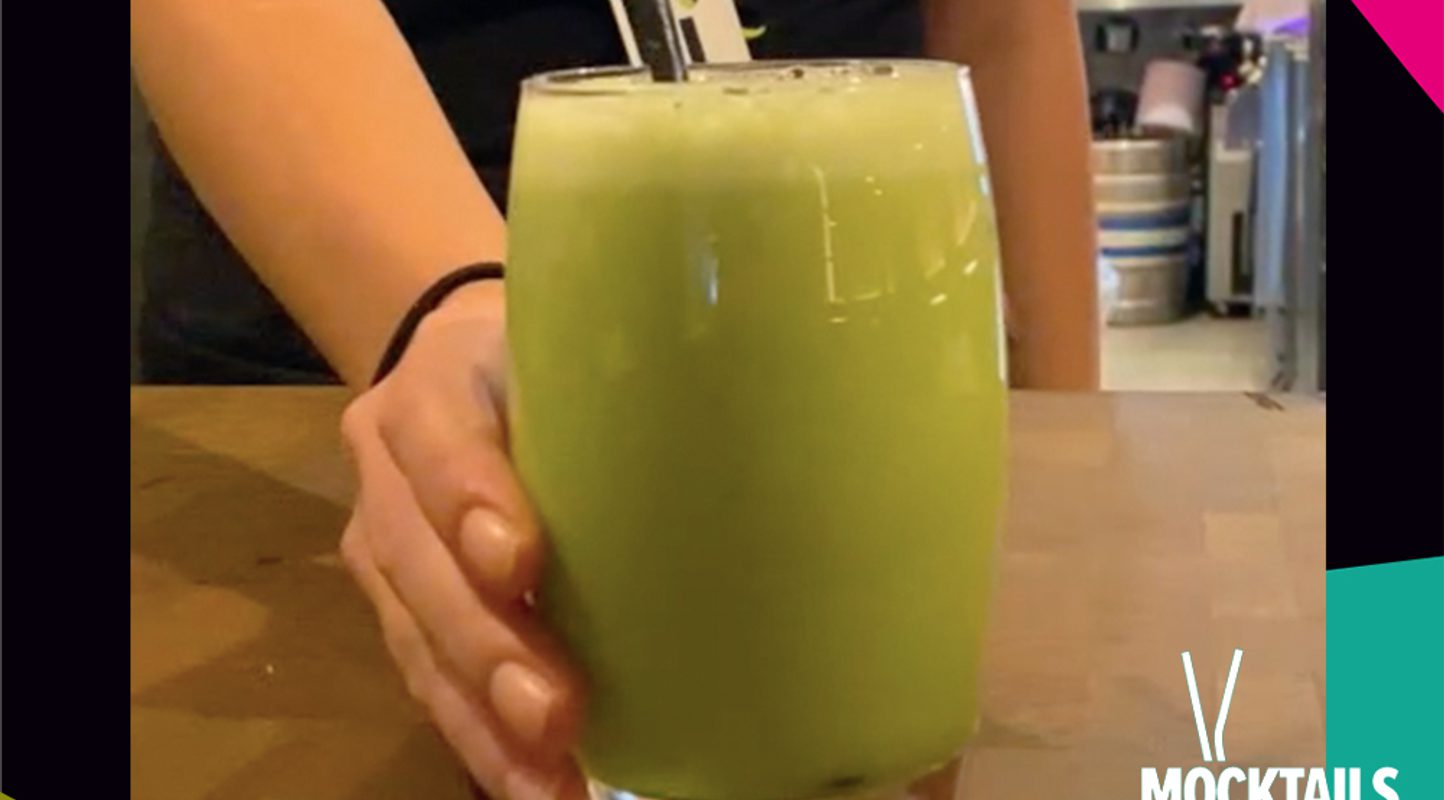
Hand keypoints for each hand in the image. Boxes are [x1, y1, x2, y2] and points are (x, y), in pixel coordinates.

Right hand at [338, 281, 584, 799]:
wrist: (455, 363)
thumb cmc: (541, 353)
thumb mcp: (570, 341)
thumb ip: (623, 379)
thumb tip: (768, 443)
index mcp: (435, 387)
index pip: (442, 440)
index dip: (472, 500)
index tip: (523, 562)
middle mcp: (389, 467)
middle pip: (420, 562)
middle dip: (489, 645)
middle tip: (556, 714)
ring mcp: (381, 541)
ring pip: (415, 635)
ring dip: (481, 717)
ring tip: (546, 781)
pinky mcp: (394, 602)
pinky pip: (423, 675)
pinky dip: (475, 737)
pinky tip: (529, 783)